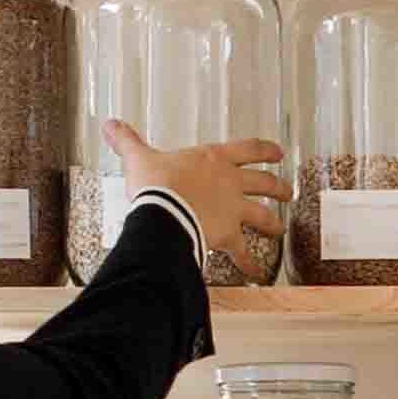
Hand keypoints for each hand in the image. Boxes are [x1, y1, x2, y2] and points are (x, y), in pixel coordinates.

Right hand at [108, 121, 286, 279]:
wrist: (164, 211)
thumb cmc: (156, 183)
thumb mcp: (140, 158)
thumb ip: (128, 141)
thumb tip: (109, 125)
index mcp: (214, 159)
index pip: (249, 149)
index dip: (266, 150)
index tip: (278, 153)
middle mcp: (231, 182)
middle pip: (264, 183)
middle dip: (279, 187)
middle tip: (288, 192)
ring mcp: (233, 209)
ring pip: (262, 215)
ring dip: (273, 223)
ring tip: (280, 230)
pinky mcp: (229, 235)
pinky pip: (243, 253)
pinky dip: (250, 264)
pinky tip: (256, 273)